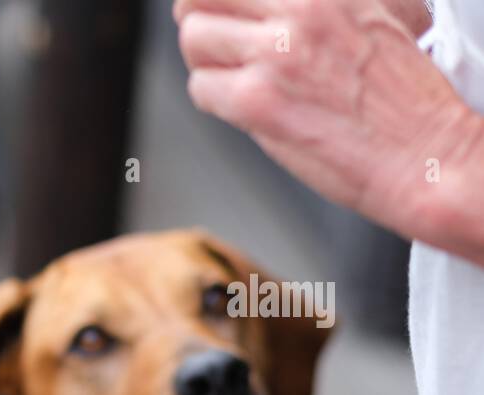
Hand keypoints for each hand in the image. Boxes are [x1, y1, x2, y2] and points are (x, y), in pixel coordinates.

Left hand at [174, 0, 483, 261]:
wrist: (427, 155)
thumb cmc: (403, 102)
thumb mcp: (374, 21)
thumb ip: (315, 13)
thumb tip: (264, 14)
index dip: (221, 1)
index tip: (224, 14)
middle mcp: (301, 8)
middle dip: (202, 23)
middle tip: (217, 47)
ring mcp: (276, 52)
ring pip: (193, 38)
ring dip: (206, 64)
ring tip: (236, 82)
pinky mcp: (257, 100)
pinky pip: (201, 89)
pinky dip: (215, 102)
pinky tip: (247, 110)